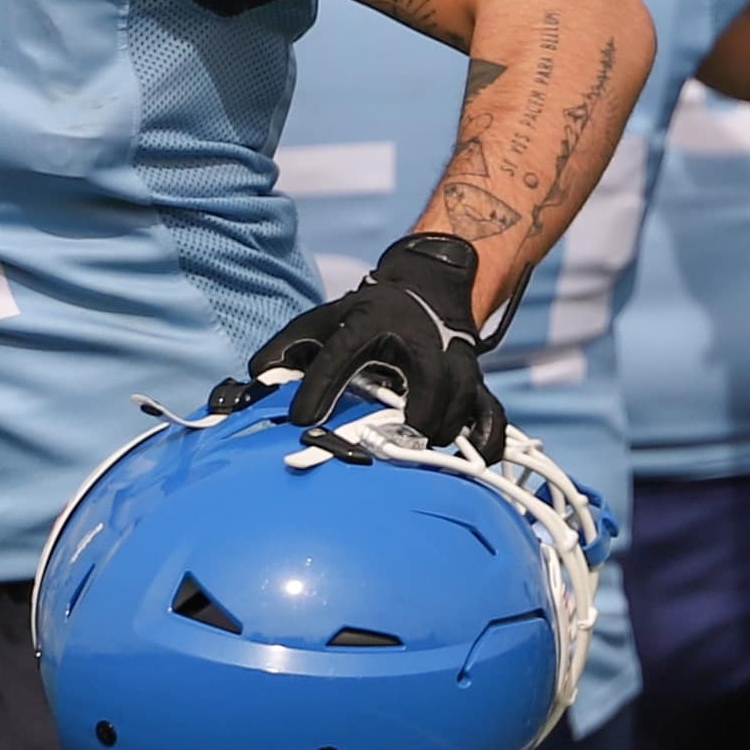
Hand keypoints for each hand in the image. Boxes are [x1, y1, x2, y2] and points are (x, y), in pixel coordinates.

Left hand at [246, 228, 503, 450]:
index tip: (299, 420)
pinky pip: (492, 418)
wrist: (428, 287)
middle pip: (430, 381)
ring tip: (418, 451)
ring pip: (463, 402)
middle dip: (415, 418)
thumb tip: (256, 375)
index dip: (318, 387)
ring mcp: (454, 363)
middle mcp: (420, 341)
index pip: (341, 353)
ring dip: (442, 433)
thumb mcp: (322, 320)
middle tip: (392, 444)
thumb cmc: (368, 314)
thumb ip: (286, 348)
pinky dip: (486, 443)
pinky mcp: (475, 383)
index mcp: (370, 323)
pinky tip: (471, 462)